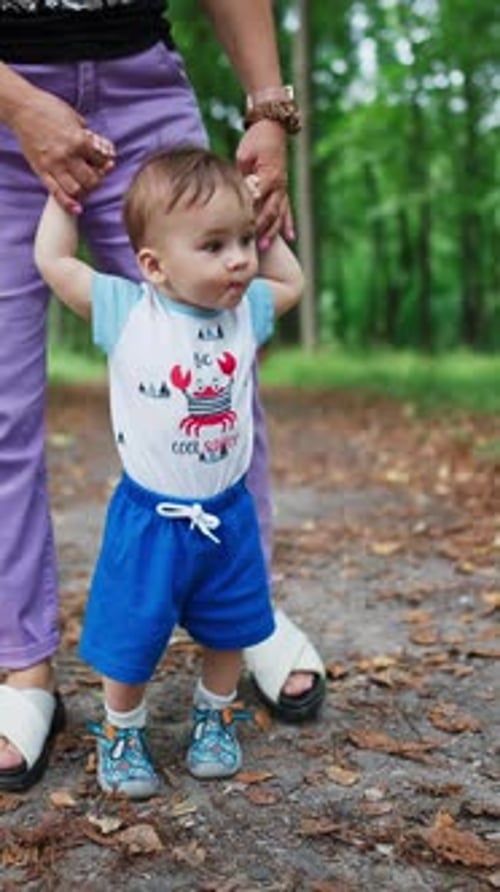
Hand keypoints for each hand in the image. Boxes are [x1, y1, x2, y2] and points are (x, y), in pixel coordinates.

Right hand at [10, 88, 115, 213]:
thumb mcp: (74, 118)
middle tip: (95, 176)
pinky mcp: (41, 171)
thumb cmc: (49, 109)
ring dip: (84, 191)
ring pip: (77, 190)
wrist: (23, 108)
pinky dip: (68, 204)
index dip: (105, 163)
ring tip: (85, 186)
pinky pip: (56, 193)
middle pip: (91, 180)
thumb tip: (99, 147)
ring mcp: (54, 166)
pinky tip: (77, 209)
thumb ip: (87, 135)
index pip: (101, 161)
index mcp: (79, 141)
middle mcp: (68, 156)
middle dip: (97, 180)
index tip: (105, 162)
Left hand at [236, 120, 294, 247]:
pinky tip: (291, 237)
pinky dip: (288, 223)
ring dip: (273, 231)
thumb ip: (243, 173)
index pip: (258, 200)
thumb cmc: (256, 139)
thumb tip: (239, 190)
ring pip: (279, 214)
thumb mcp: (245, 155)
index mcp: (268, 176)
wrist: (273, 126)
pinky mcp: (283, 188)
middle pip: (270, 211)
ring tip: (265, 246)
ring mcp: (283, 188)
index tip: (242, 229)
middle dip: (261, 229)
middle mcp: (278, 185)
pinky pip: (288, 209)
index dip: (250, 215)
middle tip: (254, 244)